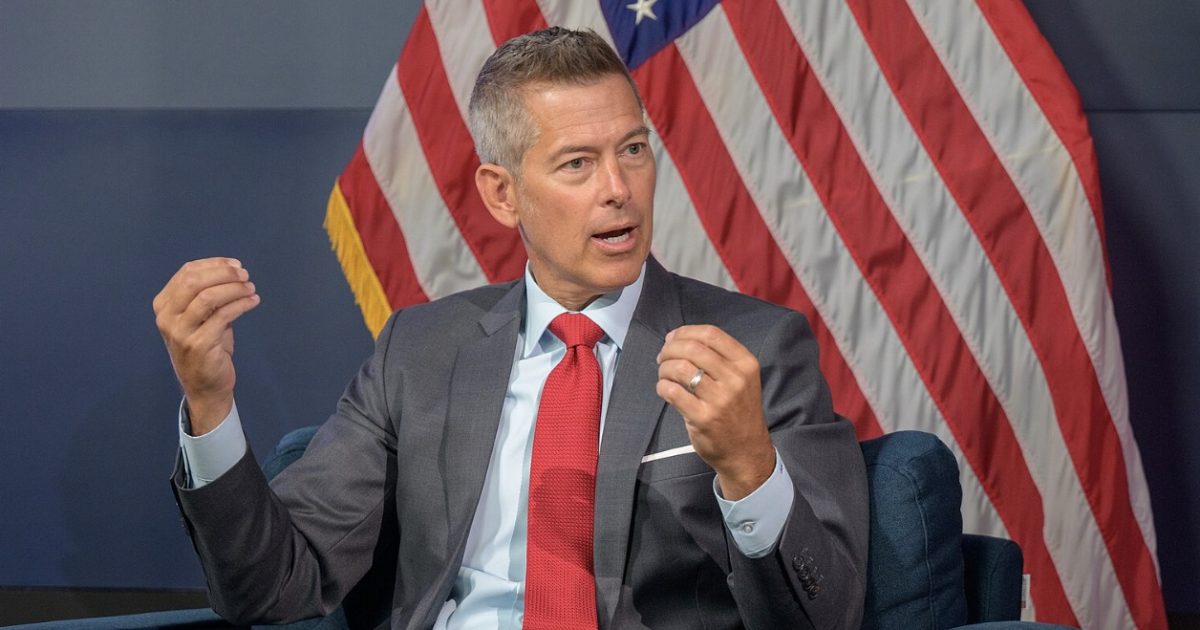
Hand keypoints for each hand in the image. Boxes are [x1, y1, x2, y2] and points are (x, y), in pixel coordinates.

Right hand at [153, 258, 259, 434]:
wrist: (204, 385)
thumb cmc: (205, 347)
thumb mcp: (200, 317)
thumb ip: (207, 294)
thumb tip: (232, 270)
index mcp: (163, 305)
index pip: (186, 272)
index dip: (214, 264)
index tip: (236, 264)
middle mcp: (166, 317)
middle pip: (194, 281)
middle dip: (223, 273)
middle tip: (245, 275)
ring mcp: (180, 332)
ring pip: (208, 296)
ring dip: (234, 289)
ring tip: (251, 288)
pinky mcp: (199, 344)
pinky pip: (223, 315)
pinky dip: (241, 304)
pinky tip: (253, 301)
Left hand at [655, 325, 775, 499]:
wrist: (746, 451)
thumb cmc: (738, 411)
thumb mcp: (741, 379)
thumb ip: (717, 357)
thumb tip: (676, 338)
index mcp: (745, 364)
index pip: (711, 334)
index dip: (685, 332)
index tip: (672, 339)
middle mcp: (735, 379)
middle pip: (693, 348)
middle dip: (670, 349)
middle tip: (662, 357)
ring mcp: (720, 399)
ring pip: (680, 368)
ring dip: (664, 368)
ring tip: (664, 374)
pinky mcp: (703, 417)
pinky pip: (673, 391)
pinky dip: (662, 386)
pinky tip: (665, 389)